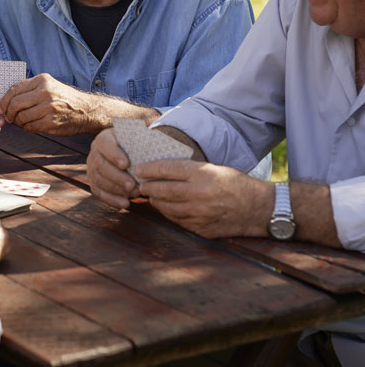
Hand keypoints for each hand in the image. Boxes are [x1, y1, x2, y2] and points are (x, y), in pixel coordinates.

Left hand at [0, 73, 95, 134]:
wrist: (86, 110)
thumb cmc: (64, 98)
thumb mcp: (49, 86)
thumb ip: (30, 89)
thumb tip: (6, 100)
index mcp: (42, 80)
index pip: (14, 89)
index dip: (4, 101)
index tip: (1, 108)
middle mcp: (45, 92)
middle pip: (15, 104)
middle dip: (9, 113)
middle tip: (10, 118)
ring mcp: (49, 108)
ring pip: (21, 118)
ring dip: (19, 122)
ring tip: (24, 122)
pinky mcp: (51, 122)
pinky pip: (30, 127)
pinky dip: (27, 128)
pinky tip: (32, 126)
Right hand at [87, 128, 138, 208]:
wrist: (128, 154)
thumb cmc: (134, 146)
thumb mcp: (136, 139)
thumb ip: (139, 142)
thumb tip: (148, 147)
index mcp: (104, 139)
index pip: (104, 144)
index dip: (113, 154)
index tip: (126, 164)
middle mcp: (94, 152)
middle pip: (100, 165)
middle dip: (117, 177)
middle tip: (133, 185)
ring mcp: (92, 168)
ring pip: (98, 180)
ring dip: (116, 189)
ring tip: (134, 193)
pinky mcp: (94, 182)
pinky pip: (99, 192)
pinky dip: (112, 200)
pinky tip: (125, 203)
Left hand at [136, 160, 270, 238]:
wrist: (259, 209)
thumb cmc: (235, 184)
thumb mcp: (214, 168)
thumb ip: (189, 170)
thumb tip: (162, 169)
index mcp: (203, 175)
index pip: (168, 169)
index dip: (150, 169)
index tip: (139, 169)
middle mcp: (199, 194)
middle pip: (163, 190)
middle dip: (148, 186)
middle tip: (140, 183)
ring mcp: (199, 214)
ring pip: (166, 207)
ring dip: (155, 201)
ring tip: (150, 195)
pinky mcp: (200, 229)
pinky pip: (176, 220)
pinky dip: (168, 213)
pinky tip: (164, 207)